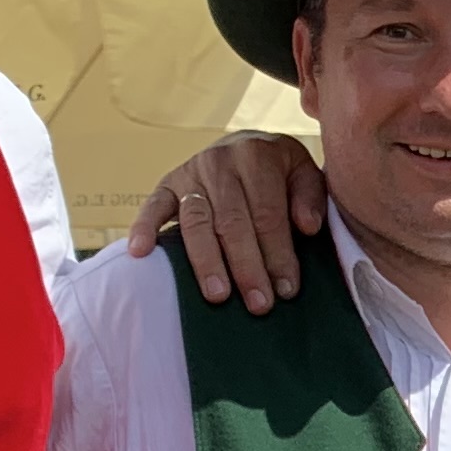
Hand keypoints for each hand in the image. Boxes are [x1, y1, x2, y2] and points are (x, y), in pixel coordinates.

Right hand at [124, 131, 326, 308]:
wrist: (248, 146)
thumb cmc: (280, 170)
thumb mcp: (304, 172)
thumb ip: (310, 196)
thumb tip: (307, 227)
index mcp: (257, 155)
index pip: (267, 213)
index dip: (277, 253)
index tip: (286, 289)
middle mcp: (220, 161)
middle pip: (232, 222)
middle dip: (246, 267)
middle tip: (258, 304)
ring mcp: (190, 173)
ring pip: (196, 222)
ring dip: (206, 262)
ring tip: (217, 296)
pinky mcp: (167, 184)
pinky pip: (152, 206)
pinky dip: (143, 228)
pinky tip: (140, 253)